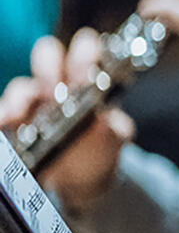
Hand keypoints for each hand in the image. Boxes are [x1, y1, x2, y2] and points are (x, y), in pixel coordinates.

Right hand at [0, 32, 133, 209]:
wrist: (81, 181)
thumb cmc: (100, 151)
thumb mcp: (114, 139)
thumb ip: (114, 128)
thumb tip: (108, 120)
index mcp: (89, 81)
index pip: (85, 52)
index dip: (84, 51)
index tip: (84, 60)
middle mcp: (59, 86)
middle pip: (47, 58)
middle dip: (48, 65)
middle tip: (53, 87)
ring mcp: (35, 103)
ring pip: (22, 86)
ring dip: (20, 97)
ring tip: (19, 113)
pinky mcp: (16, 122)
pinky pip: (4, 112)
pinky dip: (2, 114)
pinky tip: (4, 121)